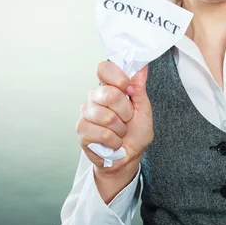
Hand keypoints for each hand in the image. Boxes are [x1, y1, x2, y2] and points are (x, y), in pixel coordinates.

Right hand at [76, 61, 153, 175]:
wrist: (128, 157)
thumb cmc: (135, 133)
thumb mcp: (143, 109)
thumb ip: (140, 88)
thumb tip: (142, 67)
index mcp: (110, 87)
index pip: (104, 68)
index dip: (117, 77)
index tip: (128, 89)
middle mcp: (95, 97)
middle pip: (109, 94)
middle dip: (125, 111)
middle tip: (127, 120)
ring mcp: (86, 113)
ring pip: (106, 116)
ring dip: (120, 129)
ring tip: (120, 132)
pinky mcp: (81, 130)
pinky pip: (102, 133)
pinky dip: (114, 141)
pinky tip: (113, 142)